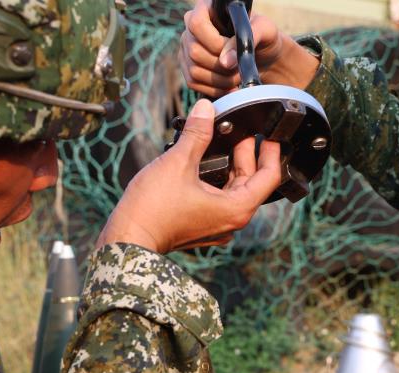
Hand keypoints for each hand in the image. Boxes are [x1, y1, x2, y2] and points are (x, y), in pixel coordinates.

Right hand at [96, 98, 280, 253]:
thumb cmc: (152, 209)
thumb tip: (206, 108)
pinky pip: (218, 199)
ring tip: (222, 139)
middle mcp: (231, 221)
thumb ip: (197, 133)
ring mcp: (217, 226)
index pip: (269, 178)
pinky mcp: (202, 226)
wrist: (127, 239)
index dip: (272, 152)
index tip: (272, 134)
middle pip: (251, 182)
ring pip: (233, 190)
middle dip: (247, 154)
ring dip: (230, 165)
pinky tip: (204, 162)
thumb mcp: (178, 163)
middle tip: (241, 129)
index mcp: (236, 209)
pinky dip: (216, 179)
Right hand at [180, 0, 318, 96]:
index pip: (197, 24)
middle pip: (195, 51)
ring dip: (220, 80)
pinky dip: (214, 89)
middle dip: (221, 67)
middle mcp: (191, 28)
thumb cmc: (263, 36)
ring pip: (194, 70)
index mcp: (206, 9)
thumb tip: (225, 62)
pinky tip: (230, 87)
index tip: (234, 54)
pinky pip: (194, 83)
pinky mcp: (189, 68)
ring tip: (237, 77)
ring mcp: (187, 49)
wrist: (262, 55)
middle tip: (239, 69)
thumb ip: (246, 38)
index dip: (215, 43)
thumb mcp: (264, 30)